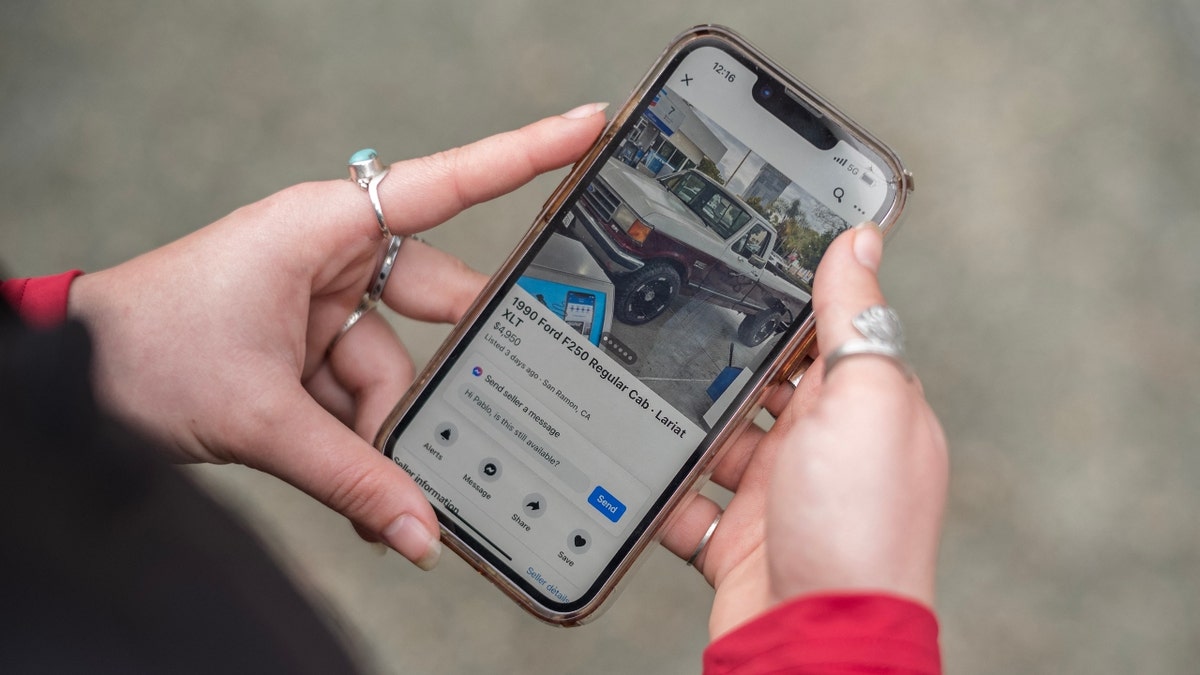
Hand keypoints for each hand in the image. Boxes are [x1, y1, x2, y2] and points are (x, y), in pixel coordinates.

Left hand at [68, 104, 607, 568]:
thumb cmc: (143, 353)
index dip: (525, 154)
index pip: (447, 184)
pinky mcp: (305, 347)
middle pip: (433, 305)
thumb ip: (354, 476)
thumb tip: (422, 533)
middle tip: (491, 415)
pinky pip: (362, 395)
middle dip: (447, 375)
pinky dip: (362, 444)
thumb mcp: (261, 415)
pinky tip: (363, 492)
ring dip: (384, 434)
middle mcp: (331, 255)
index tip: (590, 127)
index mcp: (324, 228)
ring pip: (395, 370)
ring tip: (380, 499)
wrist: (70, 384)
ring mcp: (320, 303)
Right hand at [661, 223, 947, 637]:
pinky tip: (634, 464)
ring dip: (685, 422)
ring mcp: (777, 494)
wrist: (814, 642)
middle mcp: (824, 447)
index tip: (741, 257)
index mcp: (865, 406)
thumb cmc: (860, 528)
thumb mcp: (865, 399)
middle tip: (673, 319)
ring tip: (643, 386)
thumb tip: (860, 241)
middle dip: (721, 359)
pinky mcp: (736, 538)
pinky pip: (687, 501)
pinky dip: (661, 487)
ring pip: (717, 438)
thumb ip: (855, 319)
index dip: (789, 296)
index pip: (826, 332)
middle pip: (762, 383)